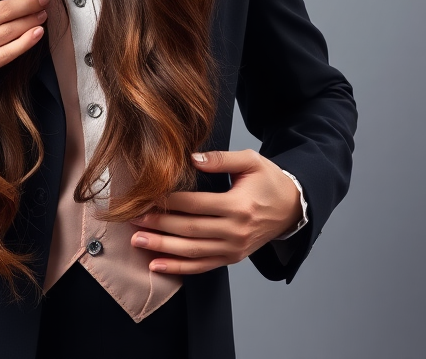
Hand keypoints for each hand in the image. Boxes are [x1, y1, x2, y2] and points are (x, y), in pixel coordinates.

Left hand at [129, 149, 302, 274]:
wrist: (292, 208)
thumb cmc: (269, 181)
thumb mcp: (250, 161)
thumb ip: (221, 159)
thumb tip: (192, 158)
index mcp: (238, 206)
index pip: (196, 205)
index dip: (169, 202)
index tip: (146, 197)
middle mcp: (235, 231)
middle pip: (189, 230)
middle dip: (158, 225)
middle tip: (133, 219)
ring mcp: (233, 249)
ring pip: (192, 251)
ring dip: (162, 247)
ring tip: (137, 241)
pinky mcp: (232, 258)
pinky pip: (202, 266)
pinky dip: (178, 268)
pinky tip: (157, 265)